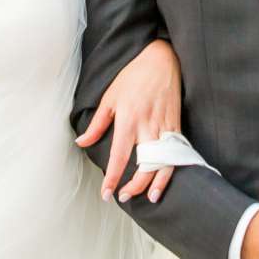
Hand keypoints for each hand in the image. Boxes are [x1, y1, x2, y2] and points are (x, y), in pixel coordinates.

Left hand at [74, 38, 181, 201]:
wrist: (163, 60)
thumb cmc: (133, 77)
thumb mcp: (110, 97)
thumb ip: (97, 124)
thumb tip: (82, 142)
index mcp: (128, 119)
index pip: (119, 156)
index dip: (112, 178)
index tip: (106, 194)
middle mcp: (148, 126)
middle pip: (145, 165)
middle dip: (135, 186)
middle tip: (124, 197)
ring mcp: (165, 127)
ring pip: (164, 163)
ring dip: (158, 183)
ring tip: (150, 198)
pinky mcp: (176, 126)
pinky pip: (176, 154)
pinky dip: (171, 170)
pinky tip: (164, 181)